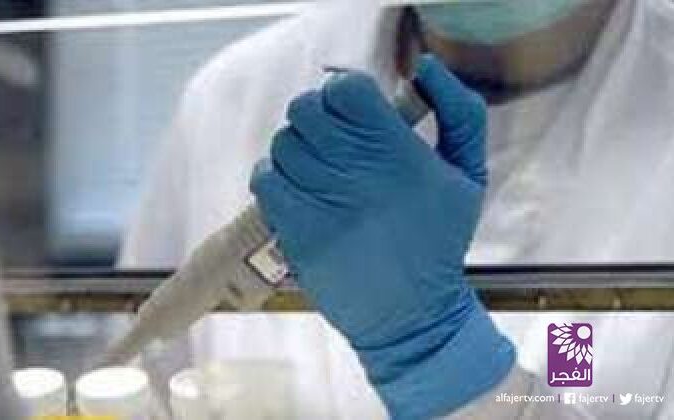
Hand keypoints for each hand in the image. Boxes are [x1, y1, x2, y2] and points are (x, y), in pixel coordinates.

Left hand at [251, 55, 513, 417]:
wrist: (412, 316)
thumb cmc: (439, 241)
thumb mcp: (469, 175)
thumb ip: (459, 112)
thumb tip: (424, 66)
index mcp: (400, 153)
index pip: (346, 90)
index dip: (342, 91)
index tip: (350, 109)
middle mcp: (358, 174)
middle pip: (306, 110)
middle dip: (317, 116)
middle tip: (331, 137)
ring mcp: (323, 204)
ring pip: (283, 143)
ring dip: (296, 147)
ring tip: (317, 167)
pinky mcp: (297, 232)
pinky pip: (265, 179)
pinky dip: (274, 176)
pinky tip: (298, 188)